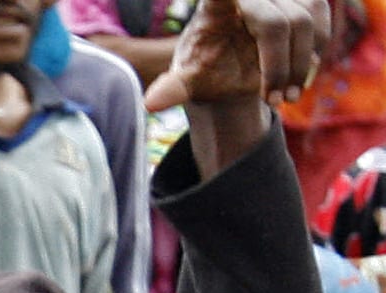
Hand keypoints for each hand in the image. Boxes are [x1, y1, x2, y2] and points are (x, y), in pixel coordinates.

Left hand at [144, 0, 329, 110]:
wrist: (229, 64)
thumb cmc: (205, 68)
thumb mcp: (189, 80)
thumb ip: (174, 88)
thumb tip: (151, 103)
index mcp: (216, 2)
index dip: (250, 34)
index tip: (259, 75)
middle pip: (279, 23)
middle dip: (280, 67)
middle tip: (274, 102)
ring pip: (306, 21)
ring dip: (300, 64)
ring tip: (286, 97)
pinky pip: (321, 21)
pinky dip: (313, 53)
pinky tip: (297, 78)